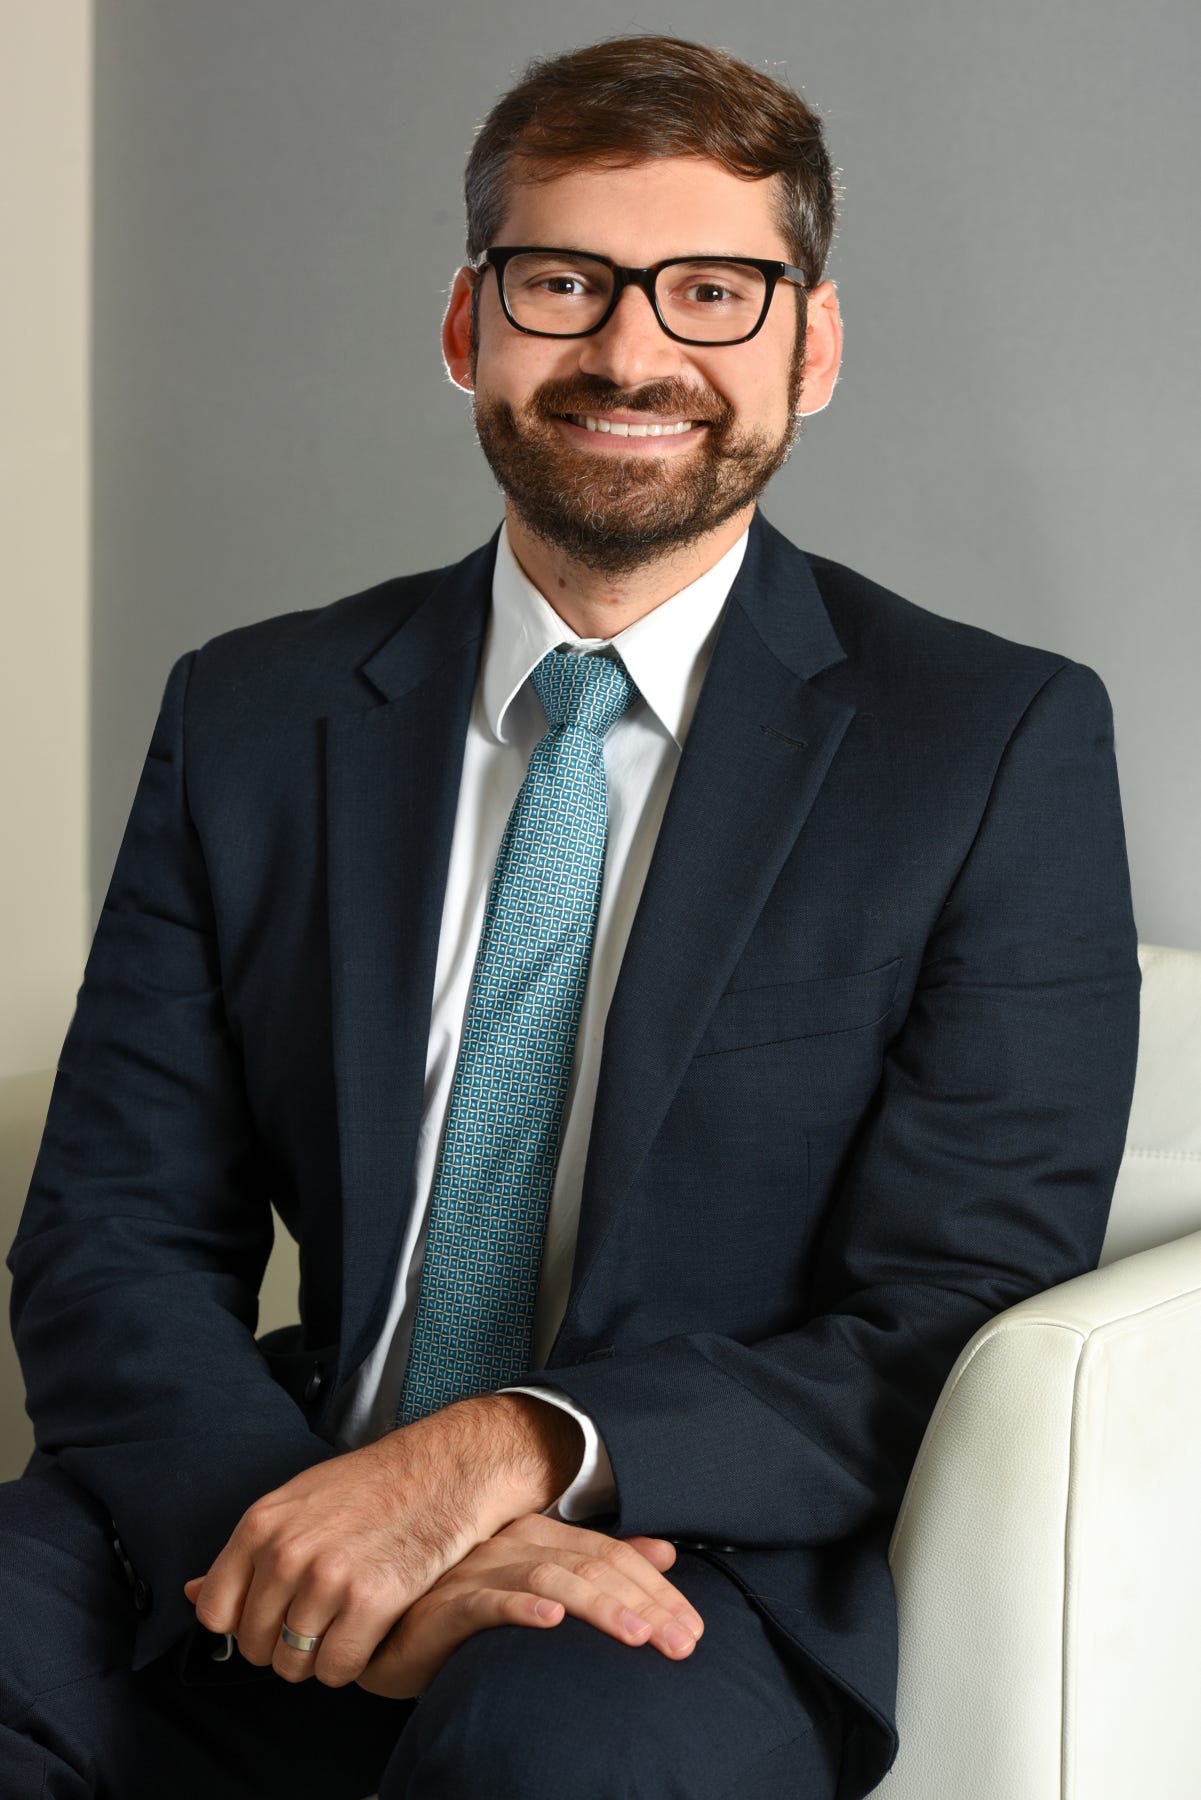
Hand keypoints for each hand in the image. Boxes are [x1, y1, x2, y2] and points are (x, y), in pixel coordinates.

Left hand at [183, 1397, 553, 1687]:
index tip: (276, 1612)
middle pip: (254, 1646)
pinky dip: (354, 1662)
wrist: (442, 1470)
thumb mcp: (297, 1502)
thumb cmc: (370, 1486)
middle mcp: (286, 1552)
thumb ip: (246, 1551)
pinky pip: (336, 1672)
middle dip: (286, 1641)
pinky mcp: (370, 1602)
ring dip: (320, 1655)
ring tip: (349, 1619)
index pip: (214, 1612)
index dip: (243, 1622)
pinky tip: (373, 1627)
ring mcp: (327, 1579)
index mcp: (261, 1524)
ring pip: (293, 1666)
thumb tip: (188, 1593)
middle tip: (325, 1614)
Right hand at [356, 1514, 705, 1698]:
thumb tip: (665, 1552)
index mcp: (538, 1535)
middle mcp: (511, 1543)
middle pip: (590, 1566)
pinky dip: (520, 1607)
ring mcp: (477, 1571)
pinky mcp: (443, 1604)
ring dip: (597, 1605)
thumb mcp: (542, 1590)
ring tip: (637, 1635)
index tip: (693, 1630)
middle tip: (684, 1643)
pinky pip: (485, 1602)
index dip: (655, 1589)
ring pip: (549, 1577)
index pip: (609, 1556)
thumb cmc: (468, 1614)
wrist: (391, 1633)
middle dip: (643, 1604)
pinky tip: (549, 1620)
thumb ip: (601, 1569)